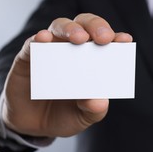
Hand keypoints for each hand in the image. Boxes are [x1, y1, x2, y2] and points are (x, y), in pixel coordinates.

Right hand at [2, 13, 132, 136]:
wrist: (32, 126)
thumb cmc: (63, 114)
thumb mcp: (82, 118)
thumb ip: (92, 110)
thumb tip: (99, 102)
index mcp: (92, 59)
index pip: (107, 42)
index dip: (117, 38)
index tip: (125, 40)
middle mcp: (73, 48)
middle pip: (85, 25)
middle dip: (96, 27)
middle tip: (103, 38)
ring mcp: (50, 49)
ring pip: (60, 26)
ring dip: (70, 28)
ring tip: (78, 38)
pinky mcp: (28, 56)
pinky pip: (32, 42)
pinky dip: (39, 38)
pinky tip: (43, 38)